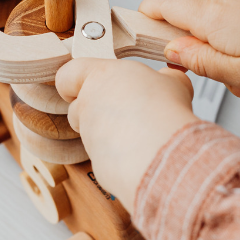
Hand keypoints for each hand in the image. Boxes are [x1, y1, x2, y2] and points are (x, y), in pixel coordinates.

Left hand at [55, 58, 198, 211]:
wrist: (161, 151)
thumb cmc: (164, 109)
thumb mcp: (173, 81)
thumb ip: (163, 78)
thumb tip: (168, 79)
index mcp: (99, 77)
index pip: (67, 75)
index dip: (74, 82)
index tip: (90, 86)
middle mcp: (87, 106)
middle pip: (77, 108)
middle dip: (96, 112)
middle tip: (125, 113)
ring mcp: (89, 137)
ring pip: (91, 135)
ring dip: (110, 135)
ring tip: (141, 136)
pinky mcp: (96, 163)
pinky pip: (105, 158)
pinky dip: (120, 157)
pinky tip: (143, 155)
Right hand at [139, 0, 239, 95]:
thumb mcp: (236, 73)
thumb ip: (196, 61)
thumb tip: (170, 52)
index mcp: (210, 14)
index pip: (159, 3)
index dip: (144, 21)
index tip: (142, 44)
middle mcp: (222, 0)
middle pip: (181, 17)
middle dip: (186, 48)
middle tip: (206, 73)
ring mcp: (239, 1)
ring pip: (207, 26)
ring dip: (215, 53)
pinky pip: (229, 27)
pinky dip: (234, 48)